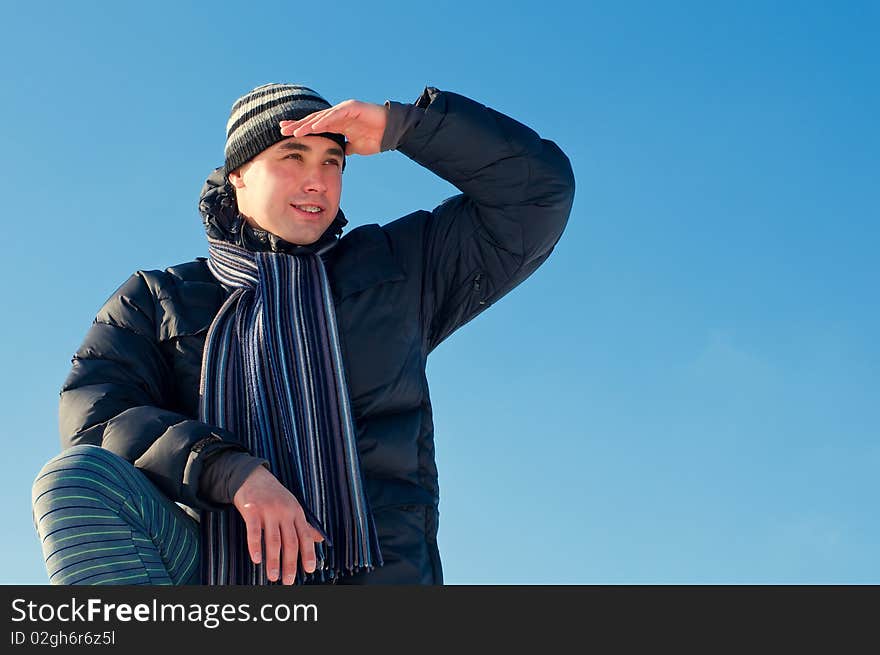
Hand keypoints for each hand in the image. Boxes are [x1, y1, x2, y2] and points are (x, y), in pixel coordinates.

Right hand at [232, 465, 324, 583]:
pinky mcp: (252, 510)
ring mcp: (268, 510)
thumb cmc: (275, 495)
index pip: (305, 536)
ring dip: (273, 560)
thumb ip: (304, 524)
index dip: (308, 553)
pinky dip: (255, 546)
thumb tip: (320, 539)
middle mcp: (284, 511)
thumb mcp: (293, 507)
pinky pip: (253, 531)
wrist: (253, 476)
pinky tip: (256, 560)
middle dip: (290, 563)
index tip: (310, 570)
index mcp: (296, 512)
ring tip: (273, 576)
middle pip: (290, 541)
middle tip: (289, 581)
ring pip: (273, 540)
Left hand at [279, 99, 387, 155]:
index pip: (315, 126)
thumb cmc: (376, 138)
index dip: (301, 129)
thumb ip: (345, 148)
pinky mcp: (352, 107)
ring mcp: (344, 110)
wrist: (392, 132)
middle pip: (314, 120)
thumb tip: (338, 155)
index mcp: (337, 123)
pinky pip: (335, 115)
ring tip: (295, 131)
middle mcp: (338, 114)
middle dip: (298, 125)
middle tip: (282, 130)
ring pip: (322, 117)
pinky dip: (324, 121)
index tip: (287, 134)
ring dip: (308, 125)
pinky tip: (314, 127)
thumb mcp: (356, 147)